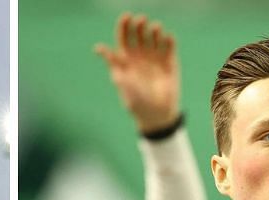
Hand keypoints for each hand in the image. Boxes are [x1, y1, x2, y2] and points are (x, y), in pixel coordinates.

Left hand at [95, 13, 180, 132]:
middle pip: (139, 35)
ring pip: (155, 38)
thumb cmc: (135, 100)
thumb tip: (98, 47)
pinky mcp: (170, 63)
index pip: (124, 38)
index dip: (124, 26)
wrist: (155, 114)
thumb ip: (114, 63)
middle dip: (140, 25)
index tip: (126, 16)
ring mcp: (155, 58)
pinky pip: (170, 47)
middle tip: (141, 20)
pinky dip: (169, 40)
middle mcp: (140, 56)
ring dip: (154, 30)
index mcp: (126, 60)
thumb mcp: (122, 80)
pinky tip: (167, 37)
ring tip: (155, 27)